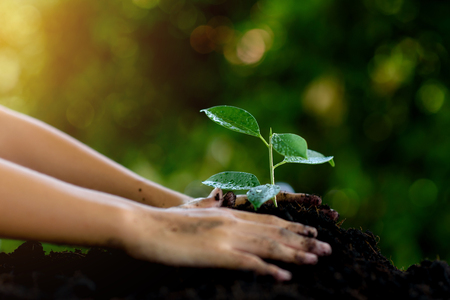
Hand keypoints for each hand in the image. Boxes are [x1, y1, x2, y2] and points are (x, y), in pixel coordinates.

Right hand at [122, 188, 331, 281]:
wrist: (144, 224)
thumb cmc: (166, 221)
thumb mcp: (194, 211)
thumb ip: (212, 207)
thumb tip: (222, 202)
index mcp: (228, 214)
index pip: (268, 220)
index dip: (292, 226)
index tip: (311, 232)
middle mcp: (233, 222)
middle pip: (274, 232)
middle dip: (302, 240)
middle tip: (327, 248)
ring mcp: (226, 236)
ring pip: (269, 245)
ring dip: (295, 253)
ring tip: (317, 260)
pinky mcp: (216, 252)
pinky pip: (248, 262)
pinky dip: (268, 269)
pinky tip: (285, 276)